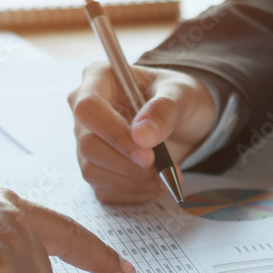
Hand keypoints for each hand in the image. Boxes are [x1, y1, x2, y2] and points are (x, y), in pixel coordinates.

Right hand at [69, 63, 216, 202]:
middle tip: (162, 170)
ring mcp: (87, 142)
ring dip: (133, 181)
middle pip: (88, 145)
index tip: (146, 155)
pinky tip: (155, 184)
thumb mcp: (182, 94)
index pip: (88, 109)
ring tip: (166, 177)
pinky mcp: (97, 168)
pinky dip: (134, 193)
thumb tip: (143, 136)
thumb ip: (164, 109)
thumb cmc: (179, 98)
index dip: (115, 135)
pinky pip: (105, 190)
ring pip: (93, 171)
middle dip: (127, 164)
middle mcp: (86, 112)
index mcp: (99, 79)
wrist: (186, 120)